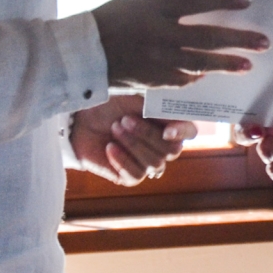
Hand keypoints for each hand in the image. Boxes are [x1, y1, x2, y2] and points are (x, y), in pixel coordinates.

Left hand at [69, 95, 193, 185]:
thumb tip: (173, 107)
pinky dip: (122, 160)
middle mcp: (162, 145)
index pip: (189, 132)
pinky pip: (136, 175)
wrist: (82, 118)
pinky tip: (109, 147)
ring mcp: (146, 162)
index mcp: (168, 123)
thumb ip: (157, 104)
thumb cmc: (110, 103)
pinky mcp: (129, 176)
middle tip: (124, 119)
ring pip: (154, 163)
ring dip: (133, 144)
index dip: (182, 132)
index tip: (167, 130)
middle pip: (171, 151)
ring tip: (115, 128)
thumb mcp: (134, 97)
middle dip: (147, 134)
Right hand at [92, 0, 267, 88]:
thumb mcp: (131, 3)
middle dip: (238, 39)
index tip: (246, 0)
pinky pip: (183, 79)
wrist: (81, 55)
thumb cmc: (104, 22)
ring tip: (247, 64)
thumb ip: (159, 3)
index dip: (223, 0)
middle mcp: (161, 34)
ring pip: (201, 63)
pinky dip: (196, 77)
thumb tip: (182, 6)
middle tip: (262, 41)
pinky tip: (209, 75)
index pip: (197, 2)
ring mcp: (159, 60)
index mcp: (155, 9)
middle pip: (208, 36)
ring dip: (227, 64)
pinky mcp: (154, 80)